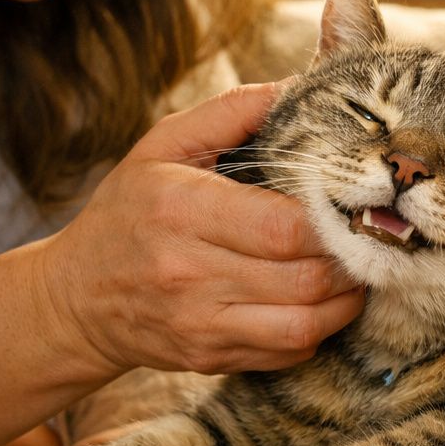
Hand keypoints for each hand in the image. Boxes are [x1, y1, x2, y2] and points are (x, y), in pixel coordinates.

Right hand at [39, 83, 364, 375]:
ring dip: (346, 299)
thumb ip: (231, 113)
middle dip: (351, 257)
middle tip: (369, 237)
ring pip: (305, 323)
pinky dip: (320, 328)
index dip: (333, 218)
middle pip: (306, 277)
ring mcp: (200, 322)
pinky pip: (288, 350)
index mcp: (180, 209)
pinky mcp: (210, 358)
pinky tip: (322, 302)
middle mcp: (188, 271)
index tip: (353, 203)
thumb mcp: (163, 146)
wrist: (75, 298)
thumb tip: (297, 87)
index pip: (284, 226)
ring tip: (354, 270)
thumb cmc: (130, 210)